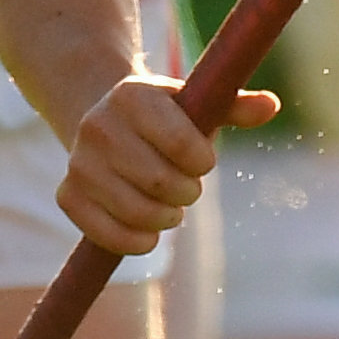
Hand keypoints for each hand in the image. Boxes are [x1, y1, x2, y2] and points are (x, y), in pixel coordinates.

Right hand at [59, 71, 277, 253]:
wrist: (105, 120)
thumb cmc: (166, 117)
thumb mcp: (197, 104)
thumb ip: (234, 106)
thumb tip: (270, 106)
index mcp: (132, 95)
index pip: (181, 142)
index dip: (202, 161)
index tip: (203, 161)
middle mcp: (97, 125)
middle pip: (159, 181)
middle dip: (186, 192)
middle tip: (188, 189)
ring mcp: (78, 162)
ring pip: (135, 212)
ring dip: (164, 219)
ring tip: (170, 209)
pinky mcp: (68, 195)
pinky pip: (105, 234)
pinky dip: (135, 242)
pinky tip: (148, 235)